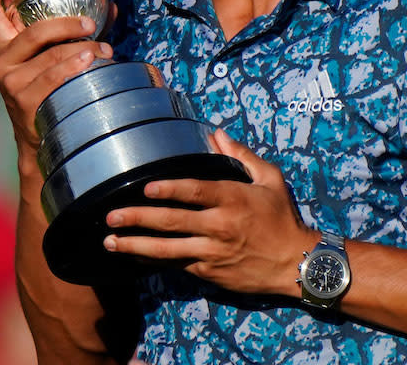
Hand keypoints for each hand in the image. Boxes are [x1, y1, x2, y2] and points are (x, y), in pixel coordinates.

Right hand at [0, 0, 112, 151]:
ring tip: (105, 49)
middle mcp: (1, 60)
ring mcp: (10, 81)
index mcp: (5, 44)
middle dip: (65, 24)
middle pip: (33, 30)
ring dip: (81, 49)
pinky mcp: (22, 100)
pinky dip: (73, 67)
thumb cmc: (52, 91)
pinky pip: (52, 76)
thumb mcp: (54, 59)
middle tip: (90, 24)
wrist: (41, 142)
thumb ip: (77, 32)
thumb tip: (112, 4)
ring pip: (49, 54)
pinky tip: (90, 62)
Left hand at [102, 129, 316, 296]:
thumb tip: (215, 134)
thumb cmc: (282, 217)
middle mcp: (219, 226)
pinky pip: (176, 264)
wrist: (296, 263)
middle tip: (111, 216)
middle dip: (138, 218)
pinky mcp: (209, 271)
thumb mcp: (270, 179)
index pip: (195, 191)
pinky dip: (153, 260)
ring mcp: (212, 252)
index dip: (168, 190)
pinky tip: (133, 256)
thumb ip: (241, 156)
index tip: (144, 188)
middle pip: (172, 222)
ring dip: (136, 245)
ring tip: (110, 241)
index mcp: (232, 199)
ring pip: (167, 250)